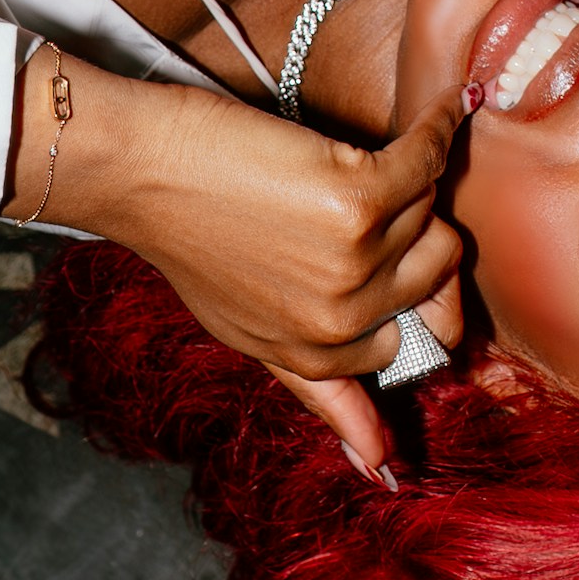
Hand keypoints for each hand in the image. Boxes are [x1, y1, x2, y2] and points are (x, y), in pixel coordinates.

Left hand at [5, 52, 468, 472]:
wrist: (142, 170)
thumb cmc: (193, 238)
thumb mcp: (253, 335)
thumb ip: (323, 393)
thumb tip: (383, 465)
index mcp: (316, 355)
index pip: (415, 335)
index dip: (402, 284)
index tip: (381, 248)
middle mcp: (340, 319)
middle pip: (437, 271)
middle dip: (410, 231)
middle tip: (357, 201)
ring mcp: (353, 260)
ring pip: (430, 213)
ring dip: (401, 180)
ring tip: (338, 167)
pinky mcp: (359, 198)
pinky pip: (428, 162)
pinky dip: (433, 130)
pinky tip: (432, 114)